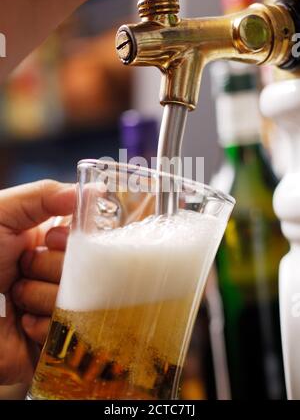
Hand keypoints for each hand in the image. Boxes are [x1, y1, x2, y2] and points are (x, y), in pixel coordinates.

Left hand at [0, 181, 74, 383]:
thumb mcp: (2, 213)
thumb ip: (44, 195)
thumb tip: (97, 190)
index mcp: (52, 242)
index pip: (90, 237)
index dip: (73, 239)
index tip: (50, 238)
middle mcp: (59, 272)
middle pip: (88, 269)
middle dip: (49, 267)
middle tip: (21, 268)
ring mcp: (59, 306)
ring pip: (79, 301)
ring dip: (39, 297)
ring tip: (13, 296)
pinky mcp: (55, 339)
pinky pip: (68, 332)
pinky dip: (41, 326)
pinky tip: (21, 321)